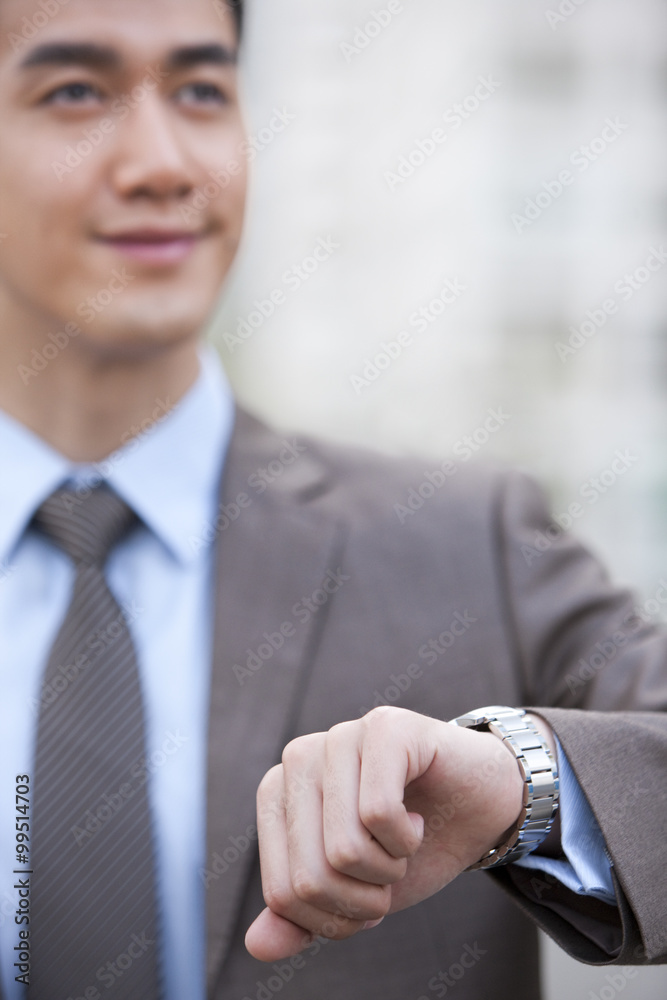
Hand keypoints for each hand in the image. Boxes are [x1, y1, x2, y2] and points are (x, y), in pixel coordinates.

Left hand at [245, 706, 529, 961]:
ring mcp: (340, 737)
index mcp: (277, 794)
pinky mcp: (384, 728)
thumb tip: (259, 945)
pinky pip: (378, 813)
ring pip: (343, 850)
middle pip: (309, 878)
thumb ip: (303, 917)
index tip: (366, 894)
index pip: (282, 893)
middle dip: (363, 900)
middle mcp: (298, 758)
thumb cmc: (410, 846)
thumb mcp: (355, 894)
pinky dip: (406, 841)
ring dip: (388, 869)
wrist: (478, 808)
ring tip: (404, 842)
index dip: (335, 919)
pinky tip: (416, 820)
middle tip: (391, 870)